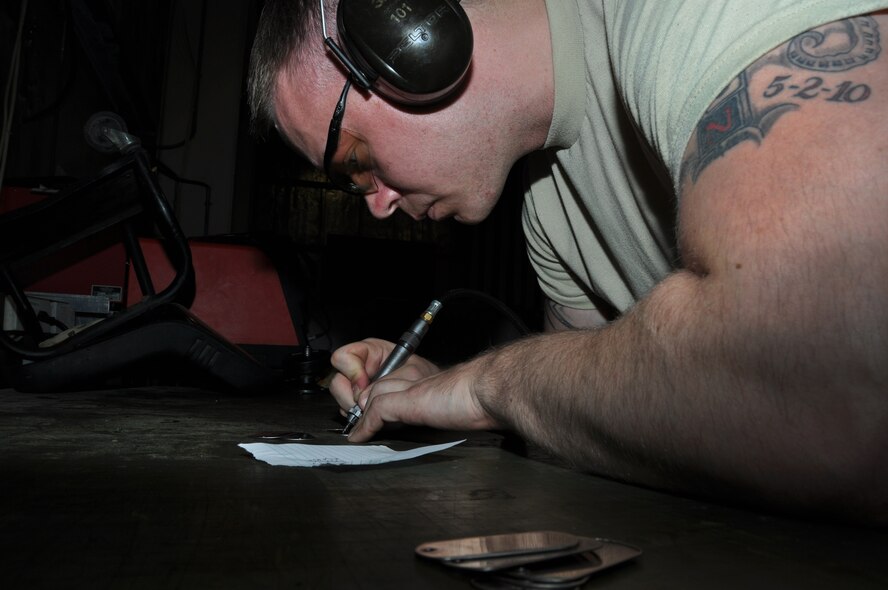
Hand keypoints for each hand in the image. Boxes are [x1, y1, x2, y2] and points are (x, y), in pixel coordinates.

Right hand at [328, 337, 438, 414]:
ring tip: (376, 412)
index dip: (352, 372)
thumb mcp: (410, 372)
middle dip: (351, 397)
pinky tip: (375, 418)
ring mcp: (358, 388)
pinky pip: (348, 413)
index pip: (343, 357)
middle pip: (337, 381)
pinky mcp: (360, 405)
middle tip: (367, 405)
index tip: (364, 385)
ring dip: (355, 410)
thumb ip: (385, 381)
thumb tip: (361, 398)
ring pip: (341, 400)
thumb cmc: (425, 378)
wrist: (433, 395)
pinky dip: (360, 420)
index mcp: (370, 352)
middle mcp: (361, 369)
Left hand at [345, 355, 502, 441]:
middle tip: (359, 424)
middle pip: (382, 385)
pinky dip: (365, 426)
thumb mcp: (462, 403)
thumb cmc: (486, 396)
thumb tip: (453, 417)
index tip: (374, 412)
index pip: (397, 382)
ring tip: (356, 433)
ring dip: (362, 416)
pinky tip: (359, 437)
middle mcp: (419, 378)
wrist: (492, 389)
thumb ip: (445, 406)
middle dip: (367, 404)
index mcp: (432, 379)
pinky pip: (377, 411)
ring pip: (375, 395)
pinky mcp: (410, 400)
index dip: (382, 396)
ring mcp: (413, 388)